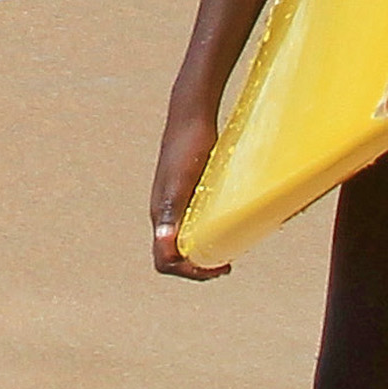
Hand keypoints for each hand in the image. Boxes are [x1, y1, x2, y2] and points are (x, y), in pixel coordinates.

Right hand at [148, 143, 230, 280]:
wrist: (192, 116)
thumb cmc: (188, 146)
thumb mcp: (182, 183)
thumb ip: (171, 213)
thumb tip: (163, 246)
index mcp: (160, 216)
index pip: (164, 261)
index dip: (189, 272)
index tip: (217, 267)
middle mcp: (163, 214)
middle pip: (173, 256)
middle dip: (198, 268)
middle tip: (226, 266)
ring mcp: (174, 204)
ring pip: (182, 241)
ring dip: (202, 254)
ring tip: (227, 252)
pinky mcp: (186, 193)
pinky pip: (191, 225)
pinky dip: (206, 235)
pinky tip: (226, 226)